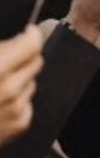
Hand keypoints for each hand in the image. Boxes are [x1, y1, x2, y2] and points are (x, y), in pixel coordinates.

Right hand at [0, 26, 42, 147]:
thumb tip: (13, 42)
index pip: (31, 45)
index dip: (31, 36)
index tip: (28, 33)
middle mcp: (8, 88)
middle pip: (35, 62)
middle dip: (23, 59)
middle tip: (6, 61)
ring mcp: (15, 108)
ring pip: (31, 83)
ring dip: (19, 81)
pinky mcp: (18, 124)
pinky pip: (27, 104)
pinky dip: (17, 101)